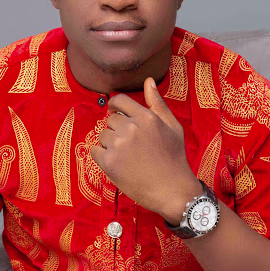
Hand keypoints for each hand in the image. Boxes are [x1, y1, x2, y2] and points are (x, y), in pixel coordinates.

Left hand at [90, 77, 200, 219]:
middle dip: (117, 129)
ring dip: (110, 144)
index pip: (118, 101)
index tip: (114, 113)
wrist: (172, 190)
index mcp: (146, 117)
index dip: (114, 106)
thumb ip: (157, 103)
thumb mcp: (172, 126)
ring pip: (102, 136)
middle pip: (110, 120)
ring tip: (126, 156)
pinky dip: (102, 157)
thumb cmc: (174, 158)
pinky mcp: (109, 162)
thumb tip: (148, 80)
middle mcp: (131, 128)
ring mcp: (118, 145)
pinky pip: (95, 151)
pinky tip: (117, 164)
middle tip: (130, 145)